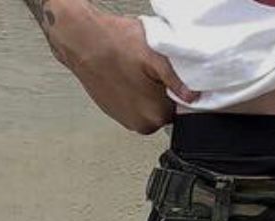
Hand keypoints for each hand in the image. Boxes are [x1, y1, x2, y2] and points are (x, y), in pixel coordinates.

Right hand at [45, 0, 199, 132]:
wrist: (82, 40)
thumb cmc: (115, 44)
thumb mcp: (155, 56)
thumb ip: (177, 80)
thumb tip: (192, 96)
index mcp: (156, 115)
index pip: (182, 108)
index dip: (178, 88)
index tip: (167, 74)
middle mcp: (142, 125)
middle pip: (165, 109)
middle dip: (162, 91)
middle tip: (151, 69)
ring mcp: (126, 121)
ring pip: (149, 106)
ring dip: (147, 91)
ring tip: (136, 71)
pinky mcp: (115, 112)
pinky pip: (133, 104)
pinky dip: (133, 91)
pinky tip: (126, 75)